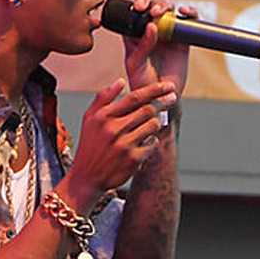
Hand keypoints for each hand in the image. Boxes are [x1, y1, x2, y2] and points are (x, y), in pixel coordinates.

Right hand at [64, 78, 178, 208]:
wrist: (86, 177)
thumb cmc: (90, 145)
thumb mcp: (89, 118)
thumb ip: (103, 97)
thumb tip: (121, 81)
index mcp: (103, 116)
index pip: (134, 97)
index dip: (154, 89)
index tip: (168, 86)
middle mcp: (113, 129)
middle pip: (147, 110)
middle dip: (163, 101)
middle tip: (173, 97)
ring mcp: (124, 145)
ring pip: (152, 125)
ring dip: (156, 122)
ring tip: (153, 123)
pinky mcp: (133, 159)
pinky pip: (152, 144)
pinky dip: (152, 141)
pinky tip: (144, 142)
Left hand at [117, 0, 190, 96]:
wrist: (160, 98)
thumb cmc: (143, 83)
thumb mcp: (136, 64)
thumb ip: (142, 45)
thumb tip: (151, 25)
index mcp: (131, 33)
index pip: (124, 11)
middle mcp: (149, 28)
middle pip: (147, 4)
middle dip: (143, 0)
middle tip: (141, 8)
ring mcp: (166, 31)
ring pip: (166, 7)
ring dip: (162, 4)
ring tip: (157, 13)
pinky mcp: (183, 37)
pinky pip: (188, 19)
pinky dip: (188, 11)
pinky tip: (183, 12)